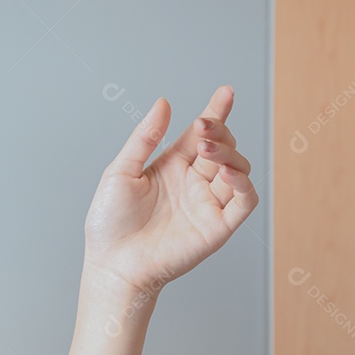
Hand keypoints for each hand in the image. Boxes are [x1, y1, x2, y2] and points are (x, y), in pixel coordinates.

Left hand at [84, 85, 257, 294]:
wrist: (112, 262)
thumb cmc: (110, 222)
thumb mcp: (121, 171)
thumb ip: (144, 138)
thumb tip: (163, 103)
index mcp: (171, 167)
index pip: (200, 134)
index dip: (215, 113)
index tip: (225, 92)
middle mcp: (193, 183)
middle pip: (221, 148)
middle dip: (219, 132)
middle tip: (206, 127)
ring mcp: (207, 204)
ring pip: (237, 170)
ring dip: (229, 154)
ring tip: (209, 149)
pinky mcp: (218, 226)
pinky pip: (244, 201)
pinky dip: (243, 183)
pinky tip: (226, 172)